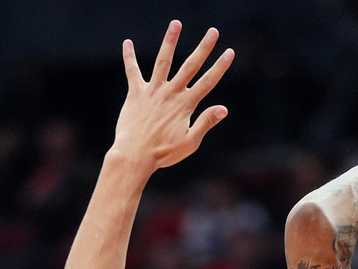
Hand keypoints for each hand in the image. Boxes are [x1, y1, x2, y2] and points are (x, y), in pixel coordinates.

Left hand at [113, 20, 233, 170]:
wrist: (134, 155)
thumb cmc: (163, 153)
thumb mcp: (190, 143)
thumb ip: (205, 123)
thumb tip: (224, 109)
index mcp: (185, 105)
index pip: (208, 82)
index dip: (220, 66)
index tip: (229, 52)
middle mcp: (170, 93)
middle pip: (190, 66)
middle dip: (203, 48)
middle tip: (213, 31)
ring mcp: (153, 91)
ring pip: (163, 61)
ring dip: (170, 41)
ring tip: (176, 24)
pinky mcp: (135, 93)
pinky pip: (132, 72)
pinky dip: (130, 57)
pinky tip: (127, 43)